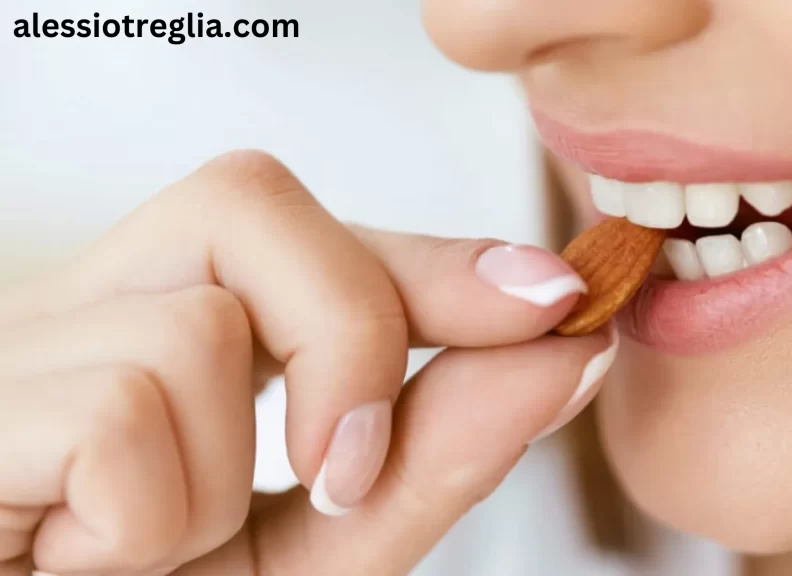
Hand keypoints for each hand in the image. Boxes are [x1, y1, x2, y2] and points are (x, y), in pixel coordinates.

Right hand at [0, 151, 617, 574]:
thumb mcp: (318, 548)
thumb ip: (427, 456)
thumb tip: (555, 357)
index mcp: (161, 326)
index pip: (302, 230)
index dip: (432, 259)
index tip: (554, 300)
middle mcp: (84, 310)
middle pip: (250, 203)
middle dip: (348, 338)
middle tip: (335, 471)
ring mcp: (15, 347)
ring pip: (200, 325)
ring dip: (213, 485)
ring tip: (142, 553)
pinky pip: (121, 409)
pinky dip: (143, 522)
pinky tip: (80, 560)